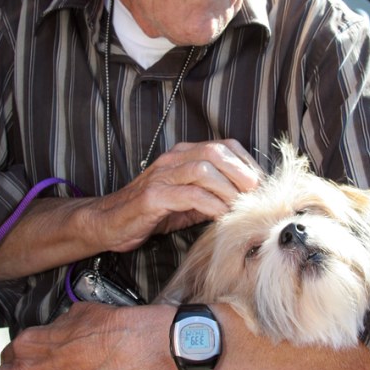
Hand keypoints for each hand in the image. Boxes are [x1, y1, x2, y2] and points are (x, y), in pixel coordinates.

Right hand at [91, 139, 262, 252]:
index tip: (261, 186)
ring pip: (204, 170)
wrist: (107, 223)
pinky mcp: (152, 197)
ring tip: (239, 208)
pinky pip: (189, 195)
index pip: (224, 146)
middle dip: (242, 173)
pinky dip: (210, 205)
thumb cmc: (150, 213)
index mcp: (183, 155)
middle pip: (216, 152)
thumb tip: (246, 201)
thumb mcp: (188, 202)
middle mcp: (172, 159)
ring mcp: (161, 176)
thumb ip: (212, 196)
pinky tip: (220, 216)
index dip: (247, 163)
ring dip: (228, 190)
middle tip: (255, 196)